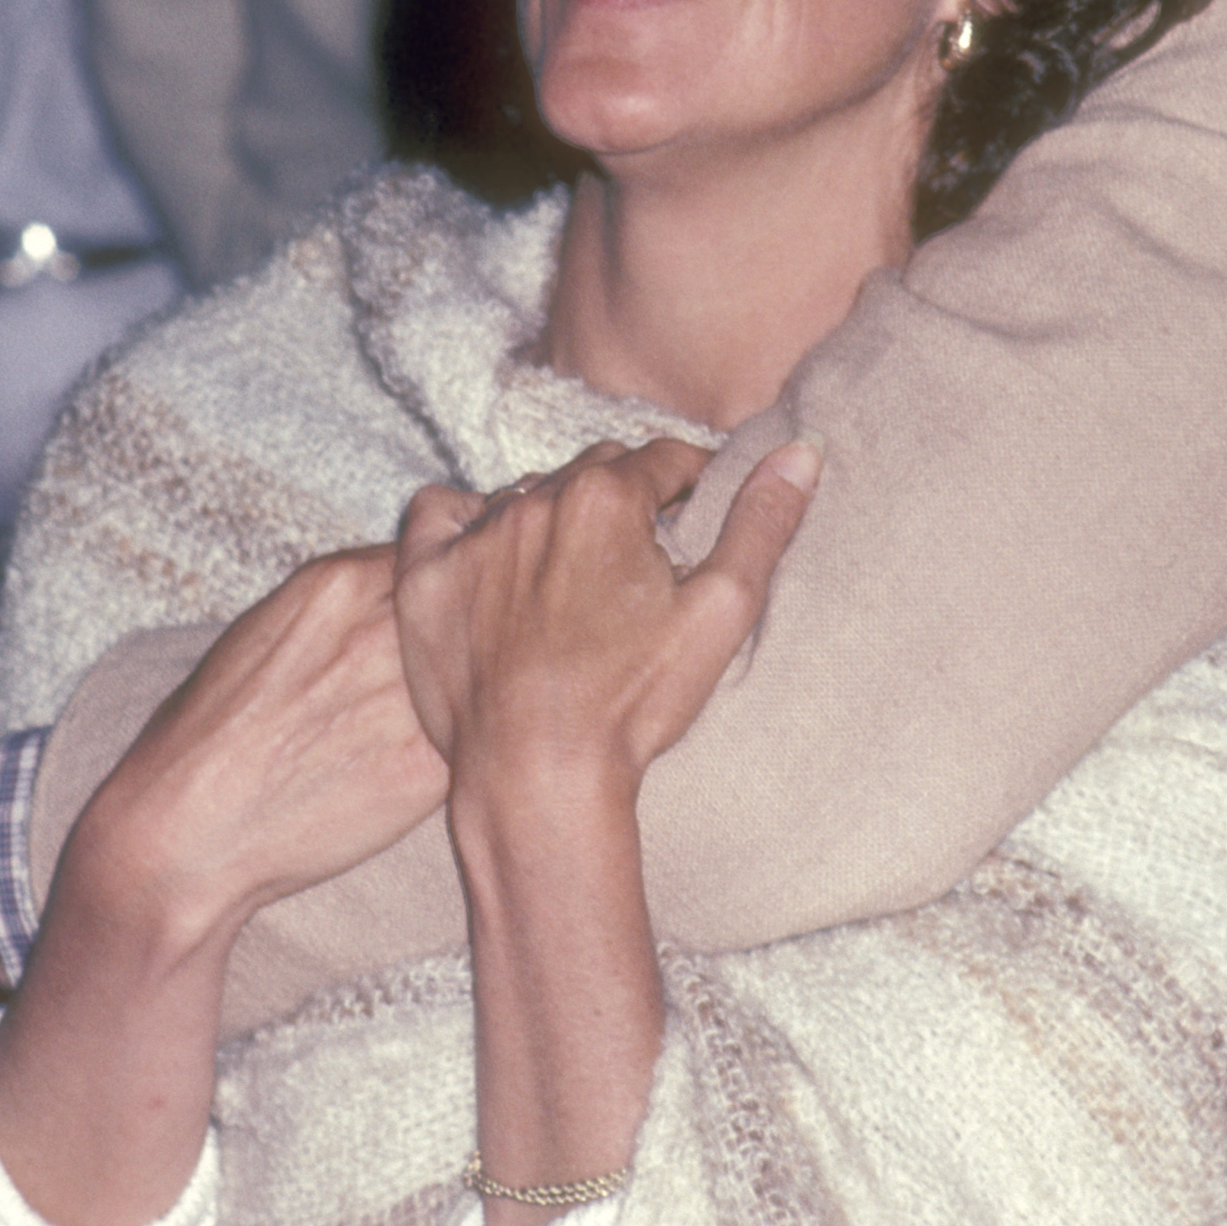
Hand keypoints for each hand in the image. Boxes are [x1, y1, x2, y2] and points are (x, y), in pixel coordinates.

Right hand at [69, 544, 448, 957]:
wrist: (188, 828)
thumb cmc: (213, 732)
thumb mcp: (269, 626)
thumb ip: (345, 599)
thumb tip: (404, 589)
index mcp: (339, 583)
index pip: (432, 550)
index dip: (443, 581)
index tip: (445, 605)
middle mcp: (381, 630)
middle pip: (462, 604)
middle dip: (465, 629)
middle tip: (460, 660)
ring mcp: (409, 697)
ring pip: (479, 670)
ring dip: (477, 686)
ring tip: (453, 712)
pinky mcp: (426, 768)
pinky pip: (474, 739)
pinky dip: (468, 747)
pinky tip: (434, 760)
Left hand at [395, 435, 821, 803]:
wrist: (537, 777)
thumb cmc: (634, 703)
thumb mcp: (721, 611)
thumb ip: (761, 522)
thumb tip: (802, 448)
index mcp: (607, 497)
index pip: (662, 459)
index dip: (688, 484)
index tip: (694, 514)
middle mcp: (533, 501)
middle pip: (594, 472)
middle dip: (624, 500)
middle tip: (641, 556)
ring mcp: (472, 538)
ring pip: (525, 494)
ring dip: (554, 516)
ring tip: (575, 572)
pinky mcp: (424, 577)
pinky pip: (437, 514)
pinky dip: (464, 521)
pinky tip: (489, 551)